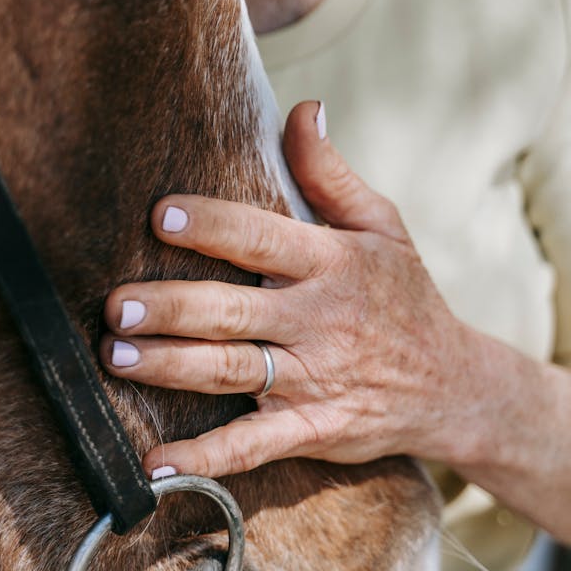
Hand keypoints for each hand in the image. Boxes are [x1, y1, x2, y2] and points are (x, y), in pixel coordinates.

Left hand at [101, 101, 479, 479]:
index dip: (212, 225)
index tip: (160, 216)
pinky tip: (158, 462)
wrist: (454, 385)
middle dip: (171, 307)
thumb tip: (302, 107)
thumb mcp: (383, 225)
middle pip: (233, 310)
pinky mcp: (313, 428)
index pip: (263, 238)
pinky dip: (207, 456)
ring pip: (232, 371)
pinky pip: (255, 445)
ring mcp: (315, 378)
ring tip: (118, 356)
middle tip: (116, 303)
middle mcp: (319, 320)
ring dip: (171, 365)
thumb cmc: (405, 295)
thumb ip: (332, 174)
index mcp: (332, 263)